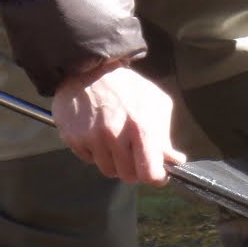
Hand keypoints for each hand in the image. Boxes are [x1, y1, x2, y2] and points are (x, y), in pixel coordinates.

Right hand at [52, 62, 186, 185]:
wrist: (88, 69)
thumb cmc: (127, 87)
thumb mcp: (156, 103)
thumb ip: (165, 134)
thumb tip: (174, 161)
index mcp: (141, 127)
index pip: (149, 173)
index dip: (155, 177)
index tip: (156, 172)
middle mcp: (116, 135)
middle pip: (128, 176)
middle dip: (135, 168)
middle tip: (134, 152)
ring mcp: (92, 138)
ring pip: (108, 170)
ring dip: (114, 161)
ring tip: (115, 140)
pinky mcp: (74, 139)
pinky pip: (88, 160)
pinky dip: (95, 152)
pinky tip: (97, 134)